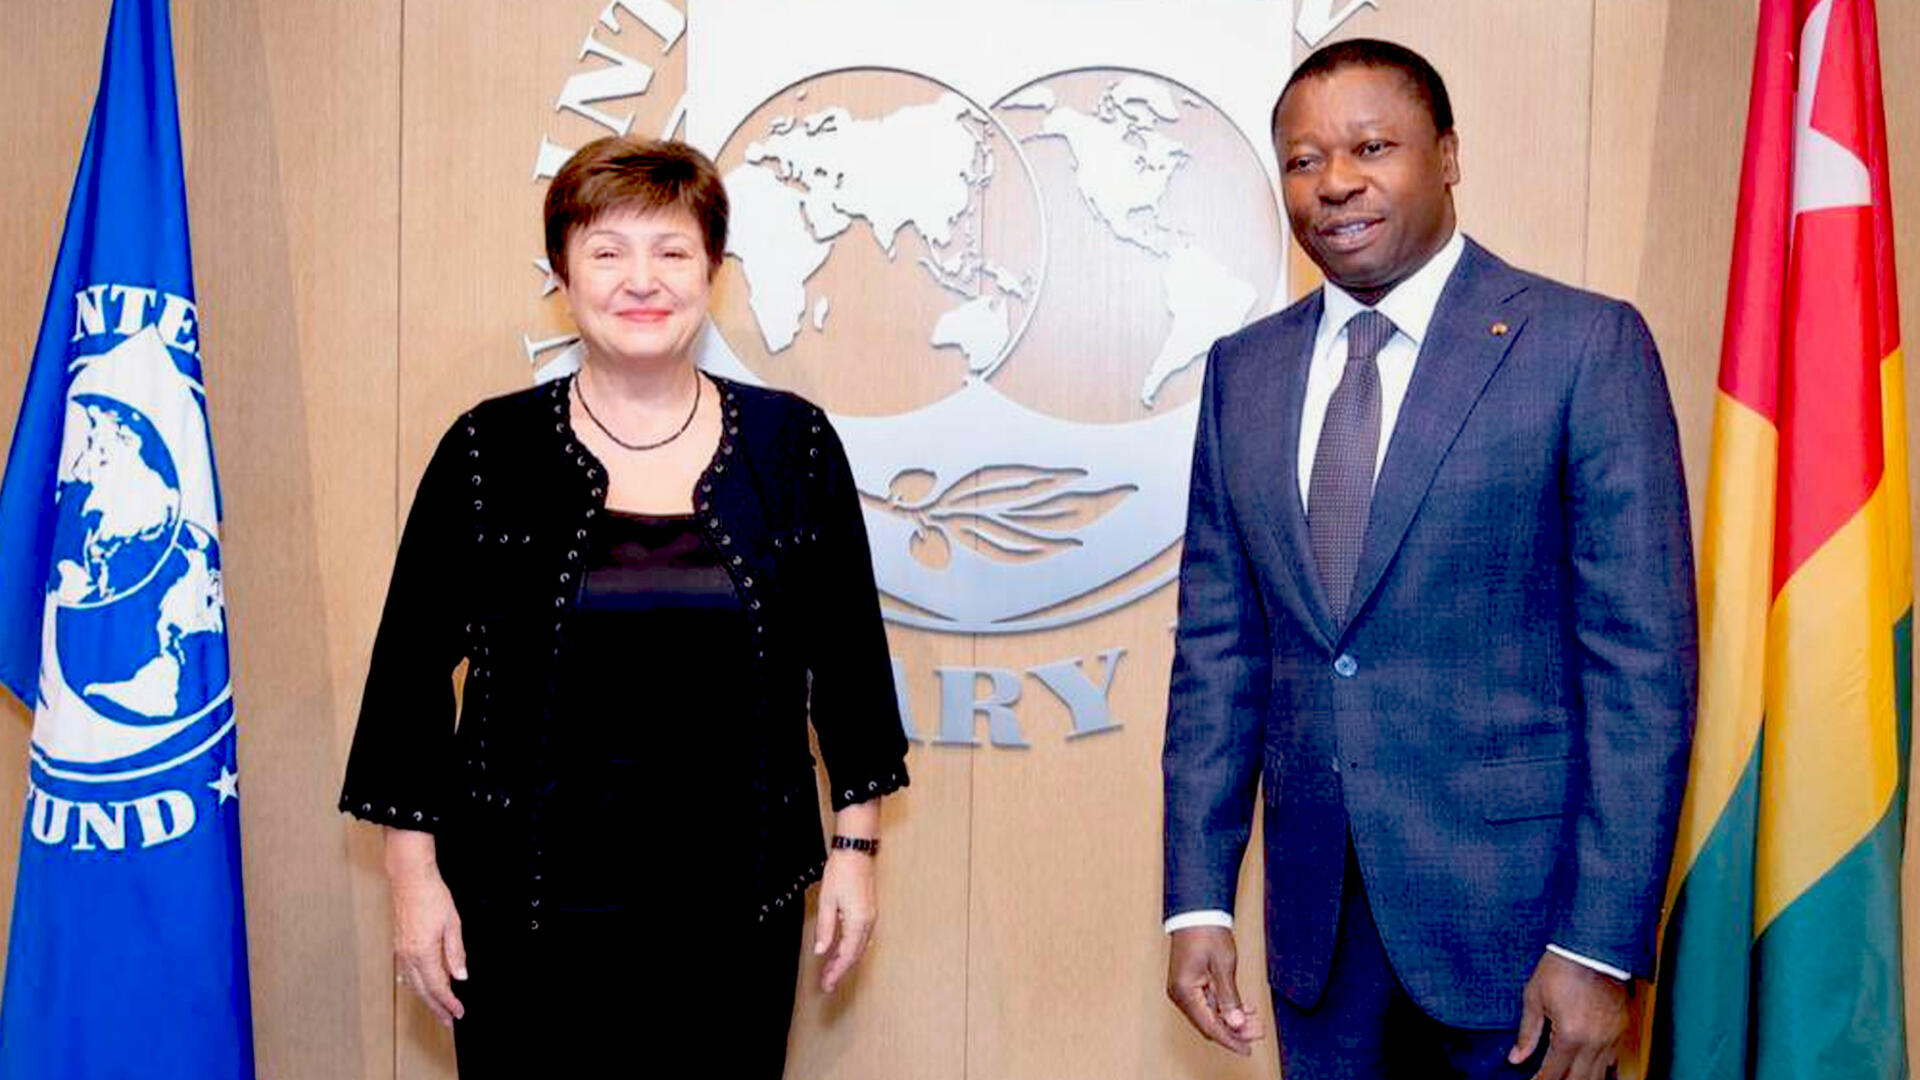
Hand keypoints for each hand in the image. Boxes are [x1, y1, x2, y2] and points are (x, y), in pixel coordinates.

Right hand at [390, 864, 466, 1026]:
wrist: (410, 879)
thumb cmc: (432, 896)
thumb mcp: (452, 924)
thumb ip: (456, 953)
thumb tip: (460, 975)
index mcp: (423, 953)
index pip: (438, 986)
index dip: (449, 1002)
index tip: (459, 1013)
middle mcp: (408, 956)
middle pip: (423, 991)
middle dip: (437, 1008)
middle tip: (448, 1021)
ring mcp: (401, 951)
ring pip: (412, 984)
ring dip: (425, 998)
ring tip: (437, 1009)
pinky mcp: (399, 945)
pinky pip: (406, 973)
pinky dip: (414, 984)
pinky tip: (419, 987)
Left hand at [814, 848, 876, 992]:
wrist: (856, 851)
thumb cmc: (842, 871)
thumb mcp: (827, 900)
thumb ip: (825, 928)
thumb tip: (822, 950)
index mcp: (858, 921)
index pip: (847, 955)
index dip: (836, 972)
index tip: (826, 985)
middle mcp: (869, 922)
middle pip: (855, 954)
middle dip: (840, 970)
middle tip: (827, 984)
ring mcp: (871, 916)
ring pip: (860, 947)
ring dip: (846, 960)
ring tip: (832, 971)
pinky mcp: (869, 910)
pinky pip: (862, 937)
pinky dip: (852, 948)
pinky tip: (844, 951)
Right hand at [1166, 926, 1262, 1054]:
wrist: (1196, 912)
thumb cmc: (1207, 933)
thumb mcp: (1223, 966)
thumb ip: (1229, 998)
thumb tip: (1236, 1023)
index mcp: (1184, 992)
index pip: (1210, 1025)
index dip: (1230, 1039)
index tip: (1247, 1048)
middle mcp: (1181, 994)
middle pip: (1209, 1023)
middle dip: (1234, 1030)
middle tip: (1258, 1031)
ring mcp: (1184, 990)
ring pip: (1210, 1014)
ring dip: (1232, 1019)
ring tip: (1255, 1021)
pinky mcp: (1190, 984)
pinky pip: (1208, 1003)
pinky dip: (1225, 1008)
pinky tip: (1244, 1010)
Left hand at [1509, 951, 1629, 1079]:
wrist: (1592, 945)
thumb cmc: (1562, 966)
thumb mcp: (1534, 997)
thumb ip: (1527, 1032)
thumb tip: (1516, 1057)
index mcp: (1570, 1035)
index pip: (1554, 1073)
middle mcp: (1594, 1041)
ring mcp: (1612, 1036)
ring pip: (1600, 1074)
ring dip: (1582, 1079)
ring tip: (1566, 1077)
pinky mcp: (1622, 1028)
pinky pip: (1613, 1058)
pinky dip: (1600, 1067)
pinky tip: (1589, 1068)